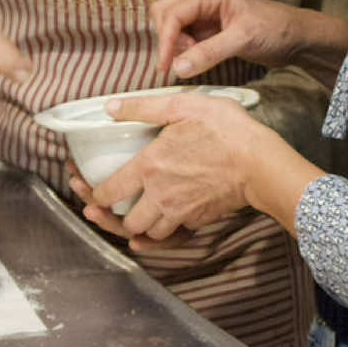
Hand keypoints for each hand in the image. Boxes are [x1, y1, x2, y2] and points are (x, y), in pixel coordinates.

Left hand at [81, 91, 265, 242]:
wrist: (260, 162)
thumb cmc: (225, 130)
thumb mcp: (182, 107)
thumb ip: (143, 108)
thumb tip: (110, 107)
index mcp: (149, 167)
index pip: (108, 192)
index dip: (93, 194)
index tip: (87, 188)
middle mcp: (160, 195)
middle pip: (125, 222)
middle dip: (109, 218)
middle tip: (98, 209)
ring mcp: (180, 212)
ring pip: (147, 234)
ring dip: (134, 229)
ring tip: (125, 217)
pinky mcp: (197, 220)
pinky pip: (170, 238)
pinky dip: (156, 240)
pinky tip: (148, 237)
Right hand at [152, 0, 314, 79]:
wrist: (296, 38)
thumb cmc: (275, 29)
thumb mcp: (242, 40)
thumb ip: (208, 53)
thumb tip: (177, 67)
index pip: (174, 13)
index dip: (166, 40)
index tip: (166, 65)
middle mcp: (202, 1)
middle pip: (165, 14)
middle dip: (168, 39)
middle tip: (181, 61)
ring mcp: (204, 15)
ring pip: (172, 26)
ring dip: (174, 46)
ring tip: (192, 61)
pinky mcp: (208, 31)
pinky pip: (184, 38)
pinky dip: (183, 51)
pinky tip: (195, 62)